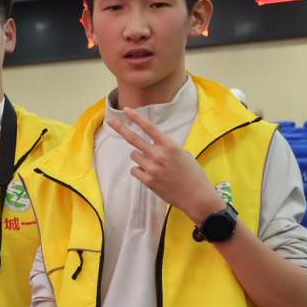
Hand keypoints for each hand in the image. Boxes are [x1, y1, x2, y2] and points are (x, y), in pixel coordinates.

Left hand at [107, 108, 226, 224]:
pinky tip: (151, 175)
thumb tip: (155, 147)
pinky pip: (135, 170)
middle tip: (110, 122)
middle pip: (133, 139)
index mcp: (169, 145)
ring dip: (140, 158)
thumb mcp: (183, 154)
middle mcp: (158, 154)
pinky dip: (140, 171)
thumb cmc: (192, 174)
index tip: (126, 110)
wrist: (195, 196)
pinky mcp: (147, 181)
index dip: (136, 117)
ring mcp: (151, 168)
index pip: (149, 127)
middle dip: (120, 128)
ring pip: (134, 156)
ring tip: (153, 165)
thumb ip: (167, 148)